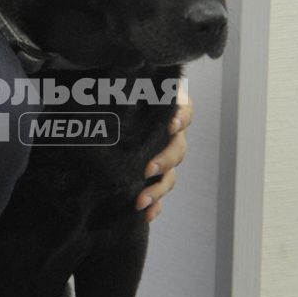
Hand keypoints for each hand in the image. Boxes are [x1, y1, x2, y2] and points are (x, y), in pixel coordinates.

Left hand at [136, 93, 191, 222]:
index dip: (181, 118)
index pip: (185, 112)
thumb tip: (112, 81)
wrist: (124, 113)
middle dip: (164, 161)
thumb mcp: (132, 88)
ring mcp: (166, 158)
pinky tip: (147, 215)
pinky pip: (160, 194)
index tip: (171, 125)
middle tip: (148, 169)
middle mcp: (173, 137)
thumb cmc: (129, 93)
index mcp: (172, 111)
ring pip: (170, 177)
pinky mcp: (156, 176)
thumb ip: (130, 85)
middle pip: (178, 150)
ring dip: (157, 190)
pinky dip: (156, 205)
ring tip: (140, 201)